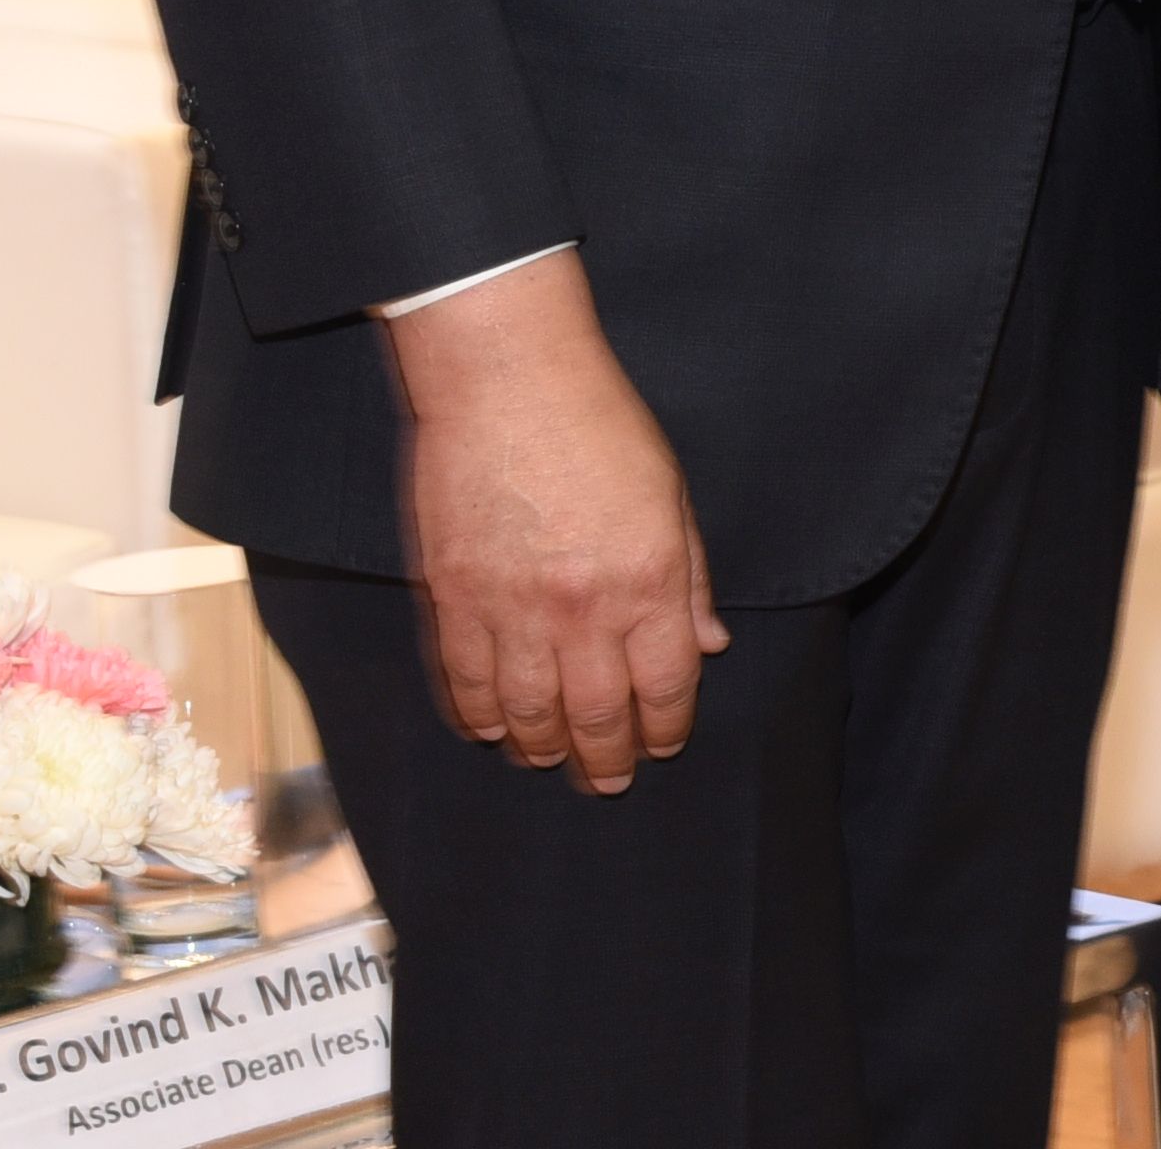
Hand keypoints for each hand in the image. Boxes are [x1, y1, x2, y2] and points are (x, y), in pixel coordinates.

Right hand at [380, 253, 721, 790]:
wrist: (508, 379)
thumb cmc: (601, 425)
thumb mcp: (672, 495)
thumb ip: (689, 579)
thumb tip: (708, 646)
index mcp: (648, 582)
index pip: (666, 687)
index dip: (667, 727)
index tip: (664, 745)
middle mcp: (582, 610)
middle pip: (597, 716)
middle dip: (607, 760)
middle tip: (609, 782)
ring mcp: (511, 610)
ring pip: (527, 715)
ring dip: (543, 749)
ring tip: (553, 760)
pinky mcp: (452, 598)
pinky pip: (464, 684)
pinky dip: (478, 717)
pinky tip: (491, 729)